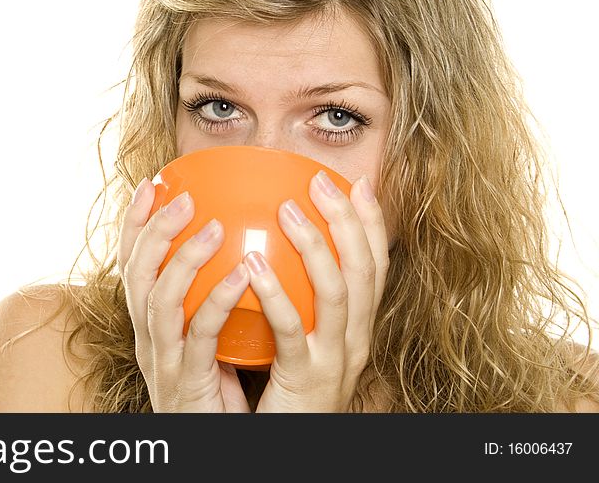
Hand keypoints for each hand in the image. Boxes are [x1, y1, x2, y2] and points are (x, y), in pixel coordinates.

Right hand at [117, 178, 251, 411]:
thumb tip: (245, 250)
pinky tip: (241, 275)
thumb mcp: (210, 339)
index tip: (152, 183)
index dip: (135, 223)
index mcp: (150, 324)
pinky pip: (200, 336)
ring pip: (158, 300)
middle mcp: (148, 338)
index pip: (133, 264)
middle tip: (182, 195)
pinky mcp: (187, 382)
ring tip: (213, 226)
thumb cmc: (220, 392)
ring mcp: (163, 361)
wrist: (216, 446)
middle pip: (136, 275)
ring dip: (182, 258)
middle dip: (152, 229)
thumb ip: (214, 300)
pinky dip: (217, 300)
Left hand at [250, 172, 389, 412]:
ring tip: (287, 210)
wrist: (288, 445)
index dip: (371, 223)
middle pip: (363, 270)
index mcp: (357, 327)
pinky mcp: (306, 378)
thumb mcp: (300, 341)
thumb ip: (296, 300)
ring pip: (337, 293)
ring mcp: (335, 359)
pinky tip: (253, 265)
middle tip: (320, 182)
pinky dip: (276, 294)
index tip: (358, 184)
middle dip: (346, 220)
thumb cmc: (287, 390)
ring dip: (315, 246)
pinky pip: (292, 330)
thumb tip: (269, 251)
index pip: (374, 266)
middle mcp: (357, 340)